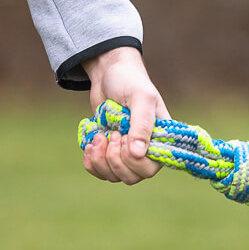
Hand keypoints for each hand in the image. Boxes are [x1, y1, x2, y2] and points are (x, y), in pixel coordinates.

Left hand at [81, 46, 168, 184]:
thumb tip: (138, 154)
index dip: (132, 160)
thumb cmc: (130, 82)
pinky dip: (91, 162)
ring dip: (100, 160)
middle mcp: (144, 150)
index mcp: (159, 141)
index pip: (150, 169)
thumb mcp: (140, 98)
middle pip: (131, 177)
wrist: (108, 72)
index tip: (121, 137)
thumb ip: (142, 125)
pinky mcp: (108, 151)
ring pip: (114, 176)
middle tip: (109, 134)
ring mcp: (125, 152)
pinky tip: (89, 144)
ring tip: (97, 137)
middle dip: (114, 160)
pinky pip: (100, 171)